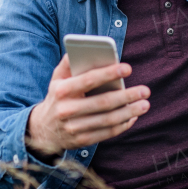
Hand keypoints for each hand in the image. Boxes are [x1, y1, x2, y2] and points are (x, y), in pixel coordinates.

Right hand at [25, 55, 150, 160]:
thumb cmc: (57, 98)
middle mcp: (67, 110)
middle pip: (103, 102)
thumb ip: (68, 63)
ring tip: (145, 104)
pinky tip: (133, 116)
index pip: (88, 80)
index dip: (109, 73)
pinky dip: (123, 125)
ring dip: (130, 112)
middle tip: (145, 90)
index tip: (128, 68)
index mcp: (62, 91)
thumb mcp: (57, 79)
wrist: (42, 130)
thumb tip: (81, 47)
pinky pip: (107, 133)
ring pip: (108, 120)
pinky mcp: (82, 141)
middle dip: (127, 96)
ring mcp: (74, 128)